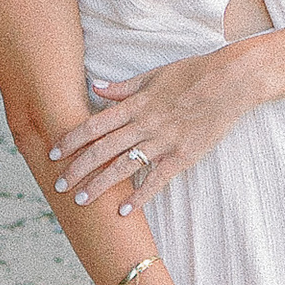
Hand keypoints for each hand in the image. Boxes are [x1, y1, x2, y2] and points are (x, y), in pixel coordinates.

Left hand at [48, 48, 260, 217]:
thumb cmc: (193, 74)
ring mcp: (163, 142)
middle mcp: (144, 125)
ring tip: (81, 201)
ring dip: (100, 186)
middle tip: (59, 185)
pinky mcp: (182, 156)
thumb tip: (95, 87)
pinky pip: (156, 180)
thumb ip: (123, 87)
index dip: (71, 140)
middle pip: (103, 150)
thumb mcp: (154, 75)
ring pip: (124, 167)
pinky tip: (123, 211)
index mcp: (135, 104)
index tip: (53, 152)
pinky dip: (140, 197)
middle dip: (78, 169)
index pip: (94, 125)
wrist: (231, 81)